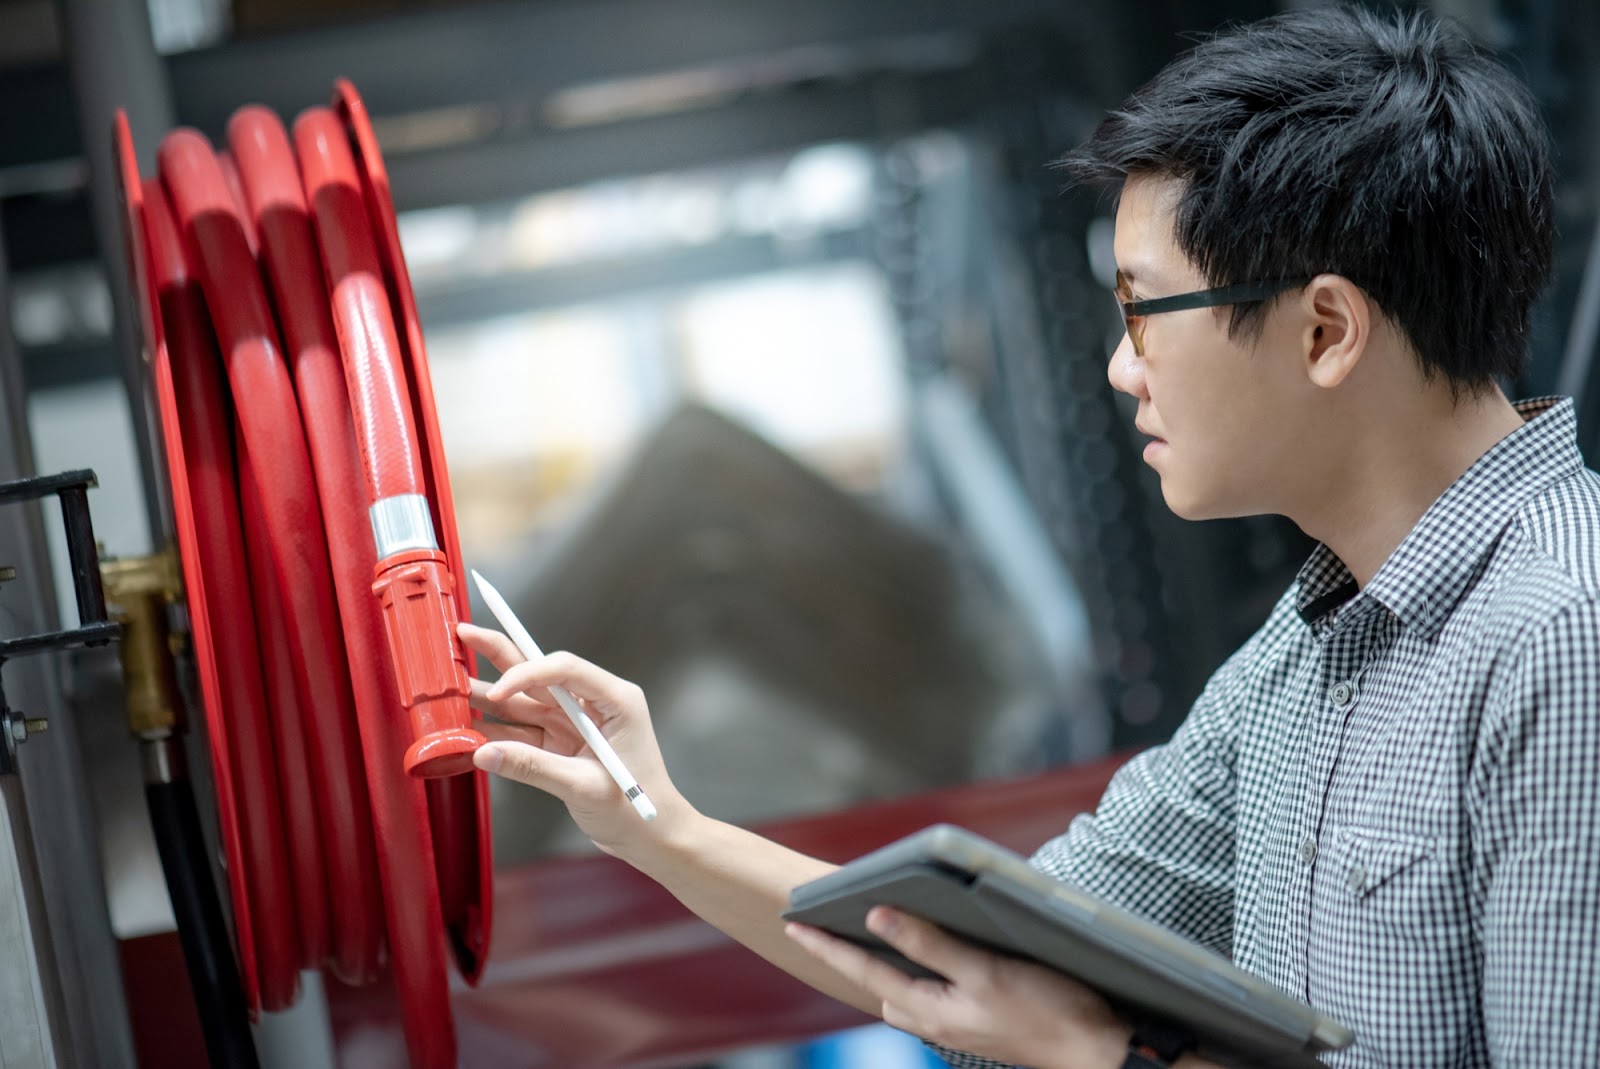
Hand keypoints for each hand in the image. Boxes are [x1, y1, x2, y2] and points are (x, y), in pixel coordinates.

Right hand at [457, 622, 690, 855]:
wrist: (651, 836)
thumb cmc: (637, 809)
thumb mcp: (585, 787)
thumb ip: (534, 767)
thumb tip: (484, 752)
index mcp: (615, 700)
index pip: (565, 669)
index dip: (526, 674)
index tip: (498, 692)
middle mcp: (593, 704)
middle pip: (541, 672)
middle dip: (500, 653)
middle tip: (462, 632)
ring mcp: (575, 722)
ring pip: (525, 699)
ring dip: (489, 694)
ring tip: (450, 685)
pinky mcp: (561, 743)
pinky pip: (522, 729)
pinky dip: (496, 728)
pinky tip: (467, 724)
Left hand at [786, 907, 1129, 1068]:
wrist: (1094, 1049)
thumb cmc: (1046, 1009)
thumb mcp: (983, 969)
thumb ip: (929, 943)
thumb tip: (878, 916)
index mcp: (929, 1009)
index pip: (863, 970)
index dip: (827, 946)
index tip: (793, 924)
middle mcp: (934, 1021)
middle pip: (877, 984)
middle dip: (849, 957)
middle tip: (823, 926)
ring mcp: (955, 1026)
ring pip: (904, 993)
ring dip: (885, 965)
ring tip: (867, 934)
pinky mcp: (976, 1022)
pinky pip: (930, 996)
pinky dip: (917, 974)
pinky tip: (926, 955)